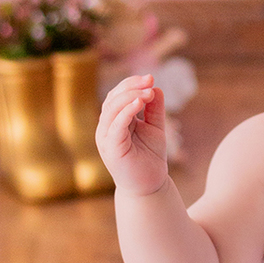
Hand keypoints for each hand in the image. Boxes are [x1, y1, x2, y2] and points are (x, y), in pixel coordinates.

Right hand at [96, 73, 168, 196]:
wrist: (149, 185)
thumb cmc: (150, 157)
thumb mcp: (155, 127)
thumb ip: (155, 109)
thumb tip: (157, 87)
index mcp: (115, 121)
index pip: (117, 95)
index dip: (132, 83)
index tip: (151, 77)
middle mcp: (107, 127)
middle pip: (112, 98)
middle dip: (131, 86)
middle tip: (150, 80)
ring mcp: (106, 138)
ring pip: (112, 109)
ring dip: (130, 96)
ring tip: (148, 92)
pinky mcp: (111, 148)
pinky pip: (115, 125)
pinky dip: (126, 111)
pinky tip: (140, 102)